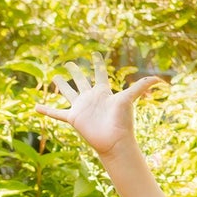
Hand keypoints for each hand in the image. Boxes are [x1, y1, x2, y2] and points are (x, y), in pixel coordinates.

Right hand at [36, 56, 165, 158]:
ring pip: (68, 92)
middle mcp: (91, 97)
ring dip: (61, 85)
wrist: (114, 142)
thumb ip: (142, 86)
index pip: (99, 73)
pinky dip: (47, 110)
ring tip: (54, 78)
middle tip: (68, 62)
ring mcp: (81, 107)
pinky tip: (36, 108)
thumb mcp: (130, 99)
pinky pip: (57, 113)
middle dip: (75, 71)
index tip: (94, 54)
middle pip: (81, 80)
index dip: (97, 63)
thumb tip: (160, 78)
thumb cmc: (122, 122)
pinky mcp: (73, 118)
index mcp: (103, 91)